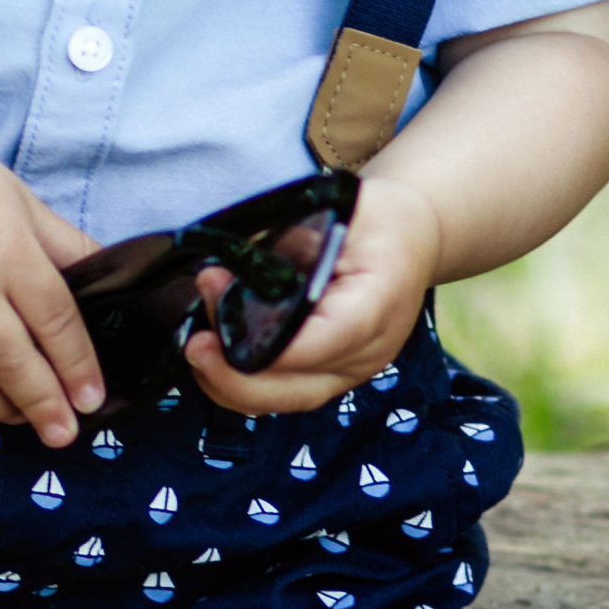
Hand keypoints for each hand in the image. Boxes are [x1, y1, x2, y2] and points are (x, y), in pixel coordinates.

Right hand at [0, 119, 103, 443]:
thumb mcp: (19, 201)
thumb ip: (65, 245)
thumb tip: (115, 279)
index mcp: (5, 249)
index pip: (54, 321)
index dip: (77, 366)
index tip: (92, 399)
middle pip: (11, 362)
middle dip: (43, 405)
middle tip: (63, 433)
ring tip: (18, 419)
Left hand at [182, 170, 443, 419]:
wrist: (413, 236)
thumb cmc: (377, 219)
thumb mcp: (341, 206)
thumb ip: (291, 237)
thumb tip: (233, 263)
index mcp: (376, 305)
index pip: (320, 342)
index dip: (266, 344)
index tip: (217, 319)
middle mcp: (367, 351)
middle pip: (295, 390)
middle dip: (233, 375)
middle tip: (194, 342)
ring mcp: (351, 370)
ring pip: (283, 401)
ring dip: (230, 382)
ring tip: (197, 344)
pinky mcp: (332, 375)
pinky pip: (282, 393)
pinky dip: (242, 382)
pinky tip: (215, 355)